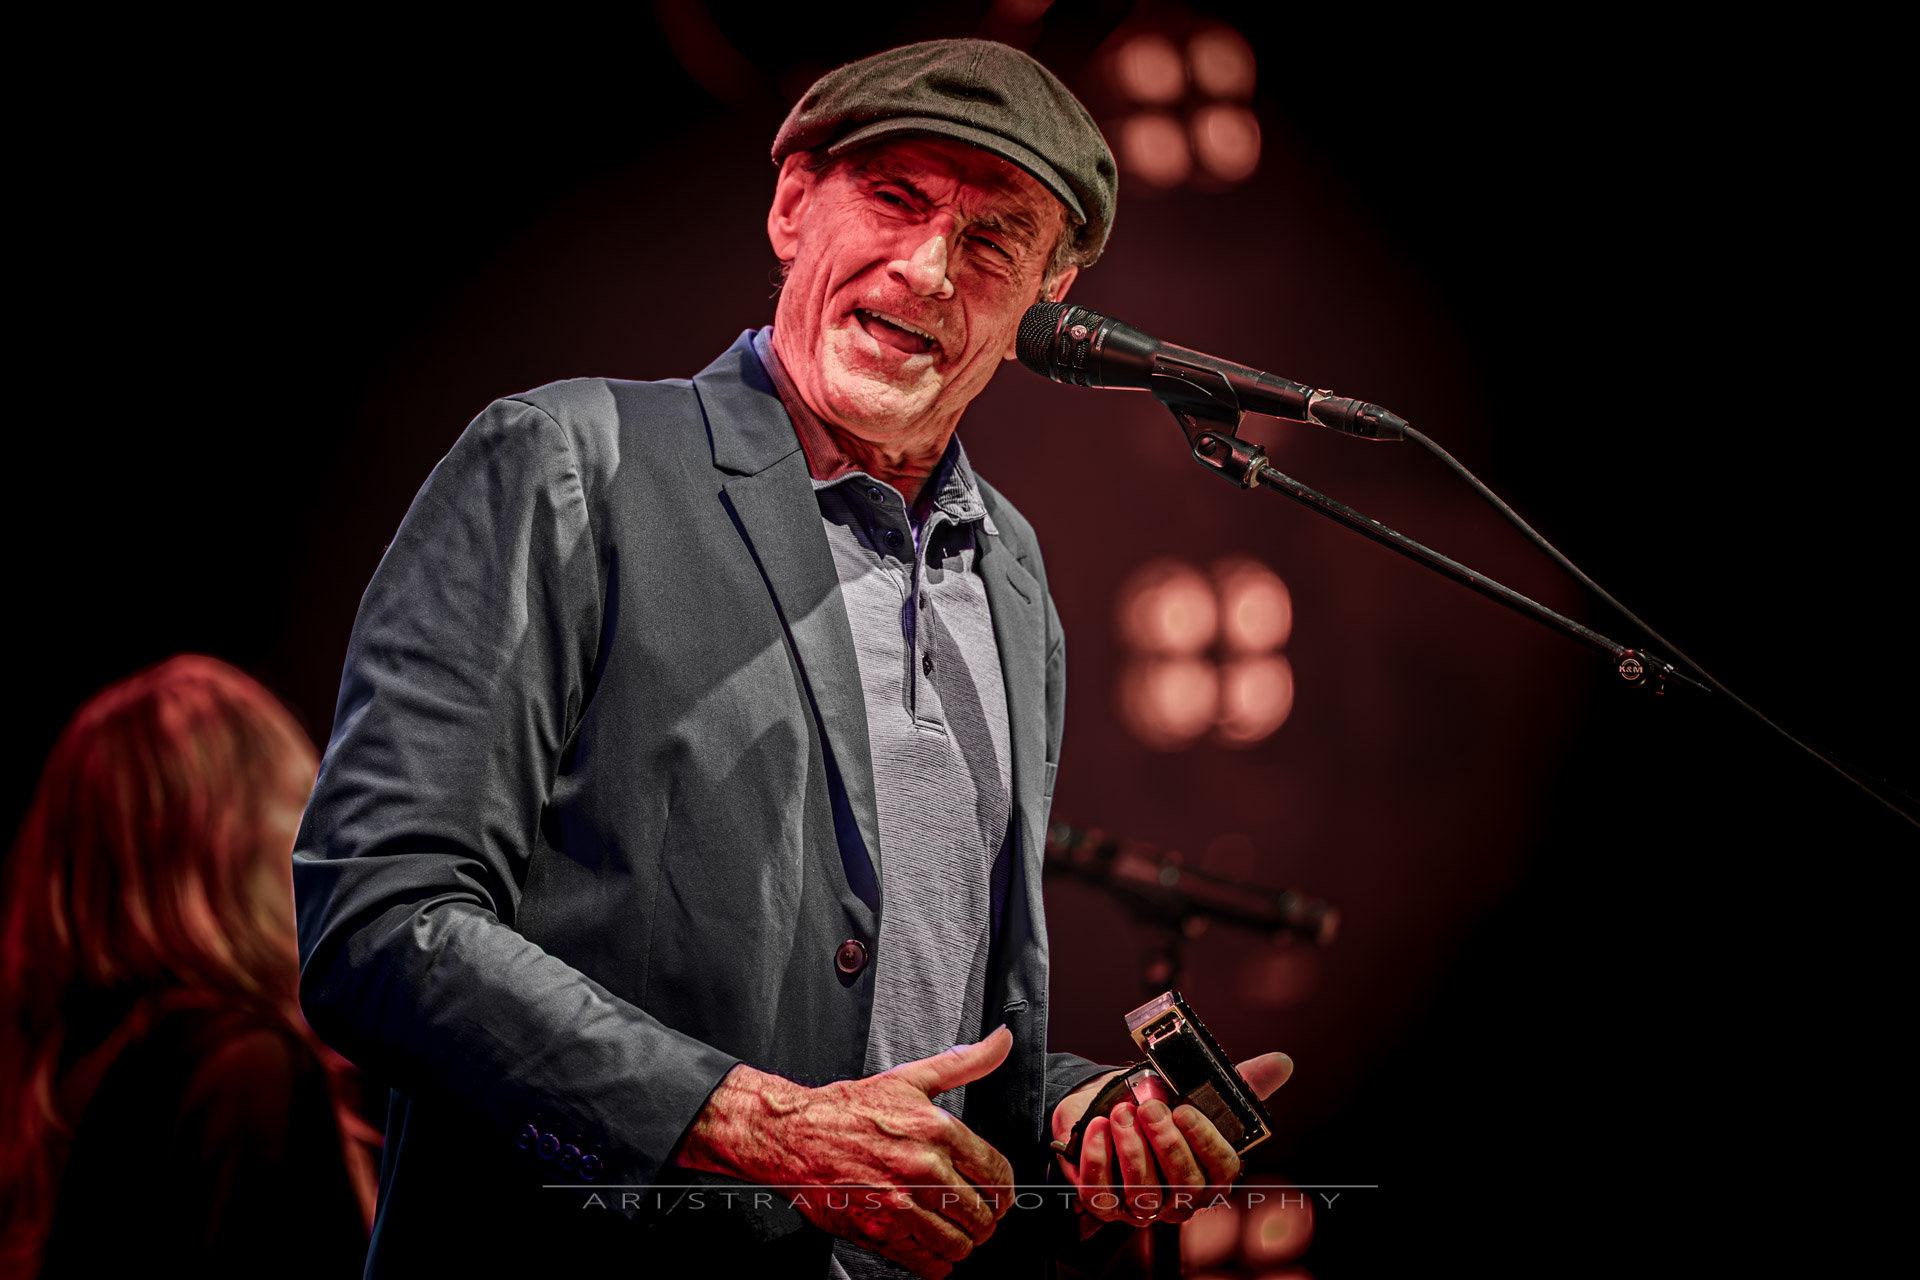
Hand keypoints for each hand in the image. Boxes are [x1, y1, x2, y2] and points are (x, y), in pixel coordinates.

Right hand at [674, 1026, 1016, 1277]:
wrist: (793, 1135)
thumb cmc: (847, 1109)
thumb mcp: (910, 1077)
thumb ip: (964, 1063)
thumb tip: (1001, 1042)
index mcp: (938, 1131)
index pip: (997, 1174)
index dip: (1004, 1191)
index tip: (999, 1196)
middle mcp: (923, 1170)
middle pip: (982, 1215)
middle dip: (985, 1219)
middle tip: (976, 1216)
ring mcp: (900, 1205)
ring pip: (957, 1244)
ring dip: (963, 1243)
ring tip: (955, 1232)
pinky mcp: (878, 1232)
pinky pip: (926, 1263)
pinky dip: (936, 1262)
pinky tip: (931, 1248)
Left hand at [1051, 1051, 1292, 1230]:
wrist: (1110, 1110)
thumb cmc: (1163, 1108)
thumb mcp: (1202, 1093)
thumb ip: (1242, 1083)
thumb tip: (1280, 1062)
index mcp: (1211, 1174)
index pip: (1220, 1168)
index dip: (1204, 1141)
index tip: (1185, 1111)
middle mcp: (1181, 1197)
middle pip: (1182, 1182)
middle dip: (1165, 1143)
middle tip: (1150, 1108)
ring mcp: (1144, 1206)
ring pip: (1143, 1190)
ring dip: (1131, 1147)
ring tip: (1122, 1112)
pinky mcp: (1106, 1205)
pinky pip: (1102, 1194)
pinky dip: (1098, 1158)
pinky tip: (1098, 1128)